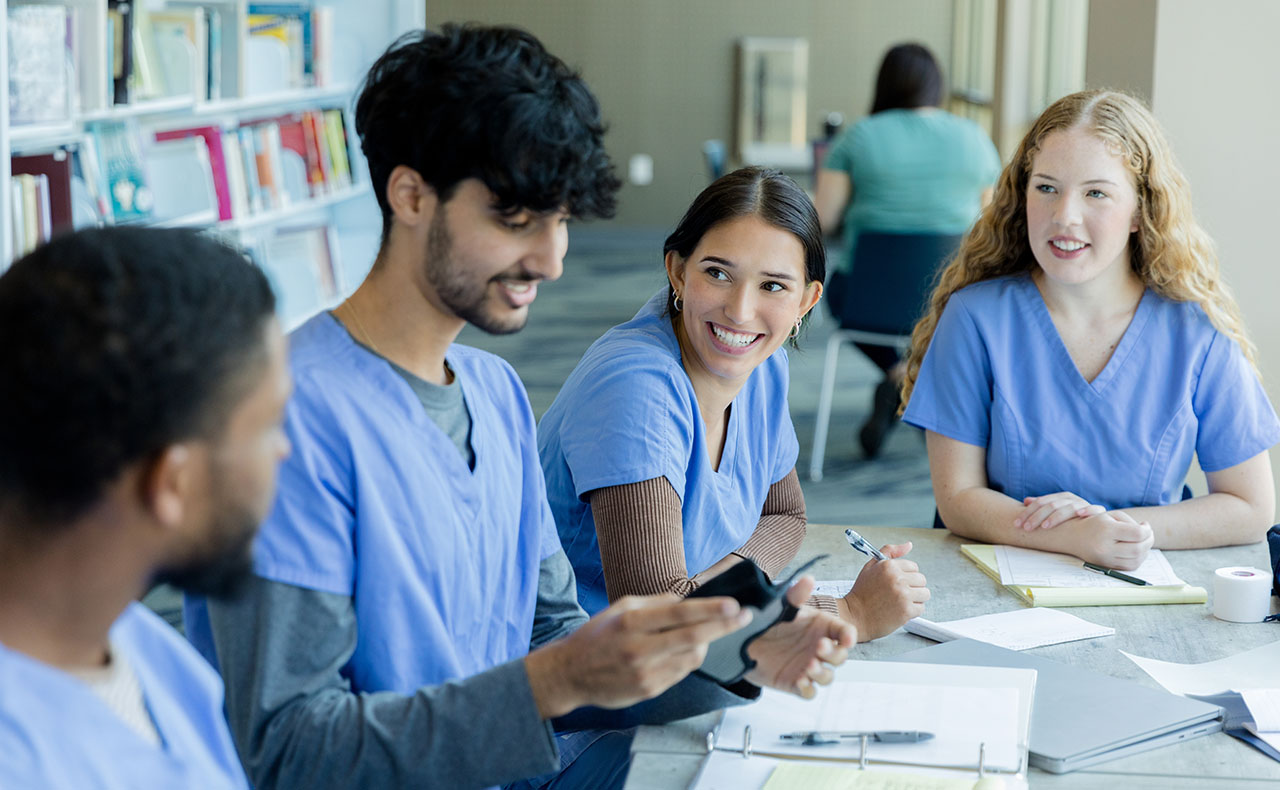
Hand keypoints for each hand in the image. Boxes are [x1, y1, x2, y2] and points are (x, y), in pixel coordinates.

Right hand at [525, 593, 751, 717]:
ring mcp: (645, 673)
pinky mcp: (648, 691)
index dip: (711, 610)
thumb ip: (655, 603)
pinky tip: (682, 650)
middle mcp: (639, 648)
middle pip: (693, 637)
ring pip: (692, 657)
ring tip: (705, 633)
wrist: (570, 674)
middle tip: (744, 615)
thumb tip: (687, 600)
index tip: (733, 605)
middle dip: (724, 626)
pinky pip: (681, 673)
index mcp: (631, 621)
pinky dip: (687, 659)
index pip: (680, 614)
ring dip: (705, 643)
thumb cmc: (596, 636)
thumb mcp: (620, 608)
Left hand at [745, 577, 855, 697]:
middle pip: (840, 657)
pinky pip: (809, 692)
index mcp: (822, 628)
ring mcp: (808, 667)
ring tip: (809, 665)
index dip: (849, 636)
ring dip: (822, 673)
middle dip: (834, 654)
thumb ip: (795, 595)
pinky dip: (808, 689)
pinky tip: (800, 681)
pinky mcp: (794, 683)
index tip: (847, 638)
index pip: (845, 633)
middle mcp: (819, 649)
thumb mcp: (780, 606)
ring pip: (827, 677)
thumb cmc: (768, 619)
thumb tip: (809, 579)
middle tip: (819, 647)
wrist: (743, 638)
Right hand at [838, 543, 929, 641]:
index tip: (896, 582)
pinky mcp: (907, 610)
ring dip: (915, 599)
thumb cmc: (862, 593)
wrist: (854, 616)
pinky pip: (921, 608)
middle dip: (912, 587)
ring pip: (924, 594)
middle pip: (921, 580)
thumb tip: (909, 545)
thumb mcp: (871, 566)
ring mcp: (903, 595)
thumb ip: (890, 552)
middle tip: (898, 593)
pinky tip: (899, 610)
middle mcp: (897, 578)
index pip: (914, 567)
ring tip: (899, 602)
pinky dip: (912, 611)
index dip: (905, 576)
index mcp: (889, 565)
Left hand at [1015, 492, 1104, 530]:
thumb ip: (1041, 506)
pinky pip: (1095, 509)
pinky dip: (1088, 510)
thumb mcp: (1056, 510)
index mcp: (1060, 498)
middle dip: (1037, 517)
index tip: (1017, 524)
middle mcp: (1071, 499)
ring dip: (1056, 516)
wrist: (1097, 520)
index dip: (1027, 512)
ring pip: (1068, 508)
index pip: (1041, 502)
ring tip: (1045, 526)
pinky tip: (1080, 513)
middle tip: (1027, 528)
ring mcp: (1084, 505)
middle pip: (1051, 505)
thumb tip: (1025, 501)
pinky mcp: (1098, 512)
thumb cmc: (1072, 517)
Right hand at [1071, 509, 1152, 569]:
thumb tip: (1146, 532)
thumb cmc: (1093, 523)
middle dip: (1149, 540)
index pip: (1137, 533)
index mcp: (1106, 529)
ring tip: (1142, 541)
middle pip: (1138, 548)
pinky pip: (1130, 566)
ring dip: (1145, 550)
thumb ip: (1130, 522)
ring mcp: (1105, 559)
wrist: (1071, 537)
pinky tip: (1135, 550)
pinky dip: (1138, 558)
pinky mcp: (1107, 566)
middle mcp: (1105, 547)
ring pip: (1137, 560)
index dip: (1147, 530)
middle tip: (1147, 533)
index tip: (1145, 525)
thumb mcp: (1109, 515)